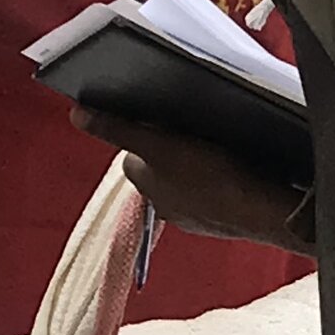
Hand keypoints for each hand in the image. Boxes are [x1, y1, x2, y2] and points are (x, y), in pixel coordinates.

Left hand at [70, 106, 310, 248]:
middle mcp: (157, 202)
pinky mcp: (214, 219)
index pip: (137, 145)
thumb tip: (75, 115)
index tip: (173, 117)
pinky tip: (233, 171)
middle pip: (160, 160)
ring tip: (218, 149)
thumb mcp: (158, 142)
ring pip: (185, 177)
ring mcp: (187, 214)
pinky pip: (209, 192)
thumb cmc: (208, 174)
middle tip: (198, 128)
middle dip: (174, 146)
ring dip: (196, 164)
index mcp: (140, 180)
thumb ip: (117, 129)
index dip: (152, 126)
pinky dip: (216, 182)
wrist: (259, 209)